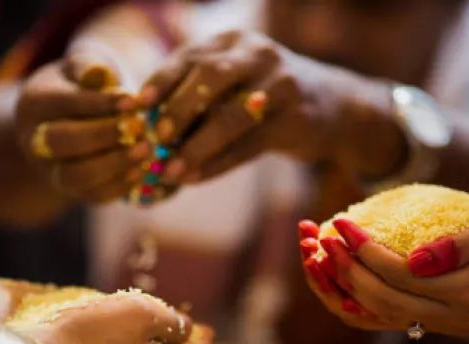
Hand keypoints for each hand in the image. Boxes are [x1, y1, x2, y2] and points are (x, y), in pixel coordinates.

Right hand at [16, 39, 149, 203]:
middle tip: (140, 127)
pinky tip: (142, 169)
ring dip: (114, 164)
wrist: (70, 119)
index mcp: (34, 103)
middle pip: (64, 142)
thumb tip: (100, 72)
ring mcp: (50, 170)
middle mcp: (34, 141)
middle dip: (105, 135)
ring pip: (76, 176)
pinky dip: (119, 186)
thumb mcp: (81, 67)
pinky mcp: (70, 190)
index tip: (135, 100)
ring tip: (147, 149)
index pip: (65, 103)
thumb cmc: (81, 85)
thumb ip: (89, 66)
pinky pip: (91, 195)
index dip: (101, 103)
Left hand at [138, 30, 401, 183]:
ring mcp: (280, 84)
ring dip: (197, 146)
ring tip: (171, 169)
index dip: (159, 81)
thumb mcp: (236, 80)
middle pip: (208, 77)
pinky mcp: (295, 118)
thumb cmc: (267, 96)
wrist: (333, 105)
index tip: (136, 106)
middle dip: (176, 110)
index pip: (189, 56)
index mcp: (234, 41)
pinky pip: (250, 145)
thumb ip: (199, 94)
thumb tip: (150, 128)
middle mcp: (257, 54)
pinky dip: (219, 163)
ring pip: (230, 115)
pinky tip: (196, 178)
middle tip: (155, 138)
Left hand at [299, 191, 468, 336]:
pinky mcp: (434, 322)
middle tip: (321, 238)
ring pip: (379, 316)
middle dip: (346, 269)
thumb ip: (463, 243)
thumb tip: (416, 261)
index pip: (402, 276)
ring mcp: (444, 325)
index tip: (342, 224)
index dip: (366, 252)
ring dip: (341, 288)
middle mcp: (455, 319)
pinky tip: (332, 282)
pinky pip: (385, 320)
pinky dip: (355, 303)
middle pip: (383, 300)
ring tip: (315, 257)